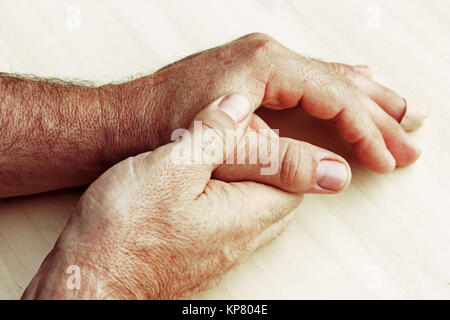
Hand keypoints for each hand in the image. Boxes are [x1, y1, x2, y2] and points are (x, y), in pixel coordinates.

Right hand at [22, 94, 350, 298]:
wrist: (91, 280)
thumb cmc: (124, 232)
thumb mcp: (170, 168)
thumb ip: (212, 136)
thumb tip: (239, 106)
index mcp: (248, 215)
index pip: (294, 175)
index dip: (278, 143)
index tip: (251, 126)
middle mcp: (244, 238)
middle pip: (279, 190)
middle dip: (266, 158)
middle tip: (235, 137)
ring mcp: (224, 248)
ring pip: (256, 203)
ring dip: (244, 175)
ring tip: (213, 156)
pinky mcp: (204, 251)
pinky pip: (232, 217)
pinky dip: (226, 193)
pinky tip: (199, 182)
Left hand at [105, 33, 424, 173]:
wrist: (124, 120)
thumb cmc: (163, 128)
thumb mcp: (225, 149)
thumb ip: (282, 161)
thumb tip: (336, 175)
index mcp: (264, 66)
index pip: (333, 98)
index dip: (364, 131)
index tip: (385, 158)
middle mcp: (265, 55)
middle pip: (338, 83)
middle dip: (378, 113)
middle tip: (411, 135)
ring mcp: (258, 62)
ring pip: (327, 76)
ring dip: (365, 96)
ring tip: (398, 109)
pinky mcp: (250, 73)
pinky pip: (306, 77)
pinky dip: (336, 84)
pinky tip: (354, 81)